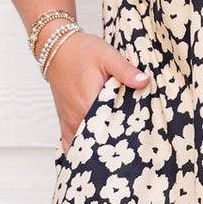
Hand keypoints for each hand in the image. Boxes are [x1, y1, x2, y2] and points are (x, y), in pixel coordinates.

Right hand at [46, 31, 148, 151]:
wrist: (57, 48)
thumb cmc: (81, 51)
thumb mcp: (107, 55)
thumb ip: (126, 70)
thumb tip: (144, 82)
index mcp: (88, 105)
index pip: (110, 132)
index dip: (125, 137)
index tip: (137, 139)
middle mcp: (76, 118)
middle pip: (98, 144)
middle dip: (114, 147)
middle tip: (130, 146)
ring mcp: (69, 122)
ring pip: (84, 148)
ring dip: (98, 150)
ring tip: (115, 151)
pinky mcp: (64, 121)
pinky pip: (70, 146)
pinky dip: (81, 151)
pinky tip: (93, 155)